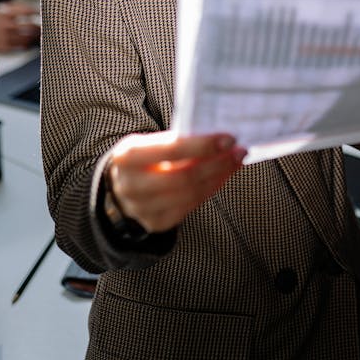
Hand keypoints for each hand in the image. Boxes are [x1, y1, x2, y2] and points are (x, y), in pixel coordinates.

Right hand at [0, 1, 39, 52]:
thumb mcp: (1, 9)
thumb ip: (16, 6)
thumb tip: (32, 7)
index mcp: (6, 14)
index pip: (27, 11)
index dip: (37, 12)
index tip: (43, 13)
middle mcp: (7, 25)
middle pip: (30, 26)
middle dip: (39, 26)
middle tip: (44, 26)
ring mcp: (6, 37)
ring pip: (28, 37)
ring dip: (36, 35)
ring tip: (39, 34)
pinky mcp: (6, 47)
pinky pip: (22, 46)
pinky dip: (29, 43)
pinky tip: (30, 41)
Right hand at [106, 131, 245, 232]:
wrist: (120, 186)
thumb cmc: (142, 158)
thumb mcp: (149, 142)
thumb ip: (176, 141)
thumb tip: (217, 137)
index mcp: (128, 156)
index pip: (172, 149)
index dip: (203, 145)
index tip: (228, 138)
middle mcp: (132, 185)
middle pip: (185, 176)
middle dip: (217, 163)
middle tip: (239, 151)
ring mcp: (143, 209)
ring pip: (191, 193)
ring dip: (219, 176)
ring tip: (235, 161)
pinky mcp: (156, 222)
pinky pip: (191, 205)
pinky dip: (211, 188)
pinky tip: (222, 175)